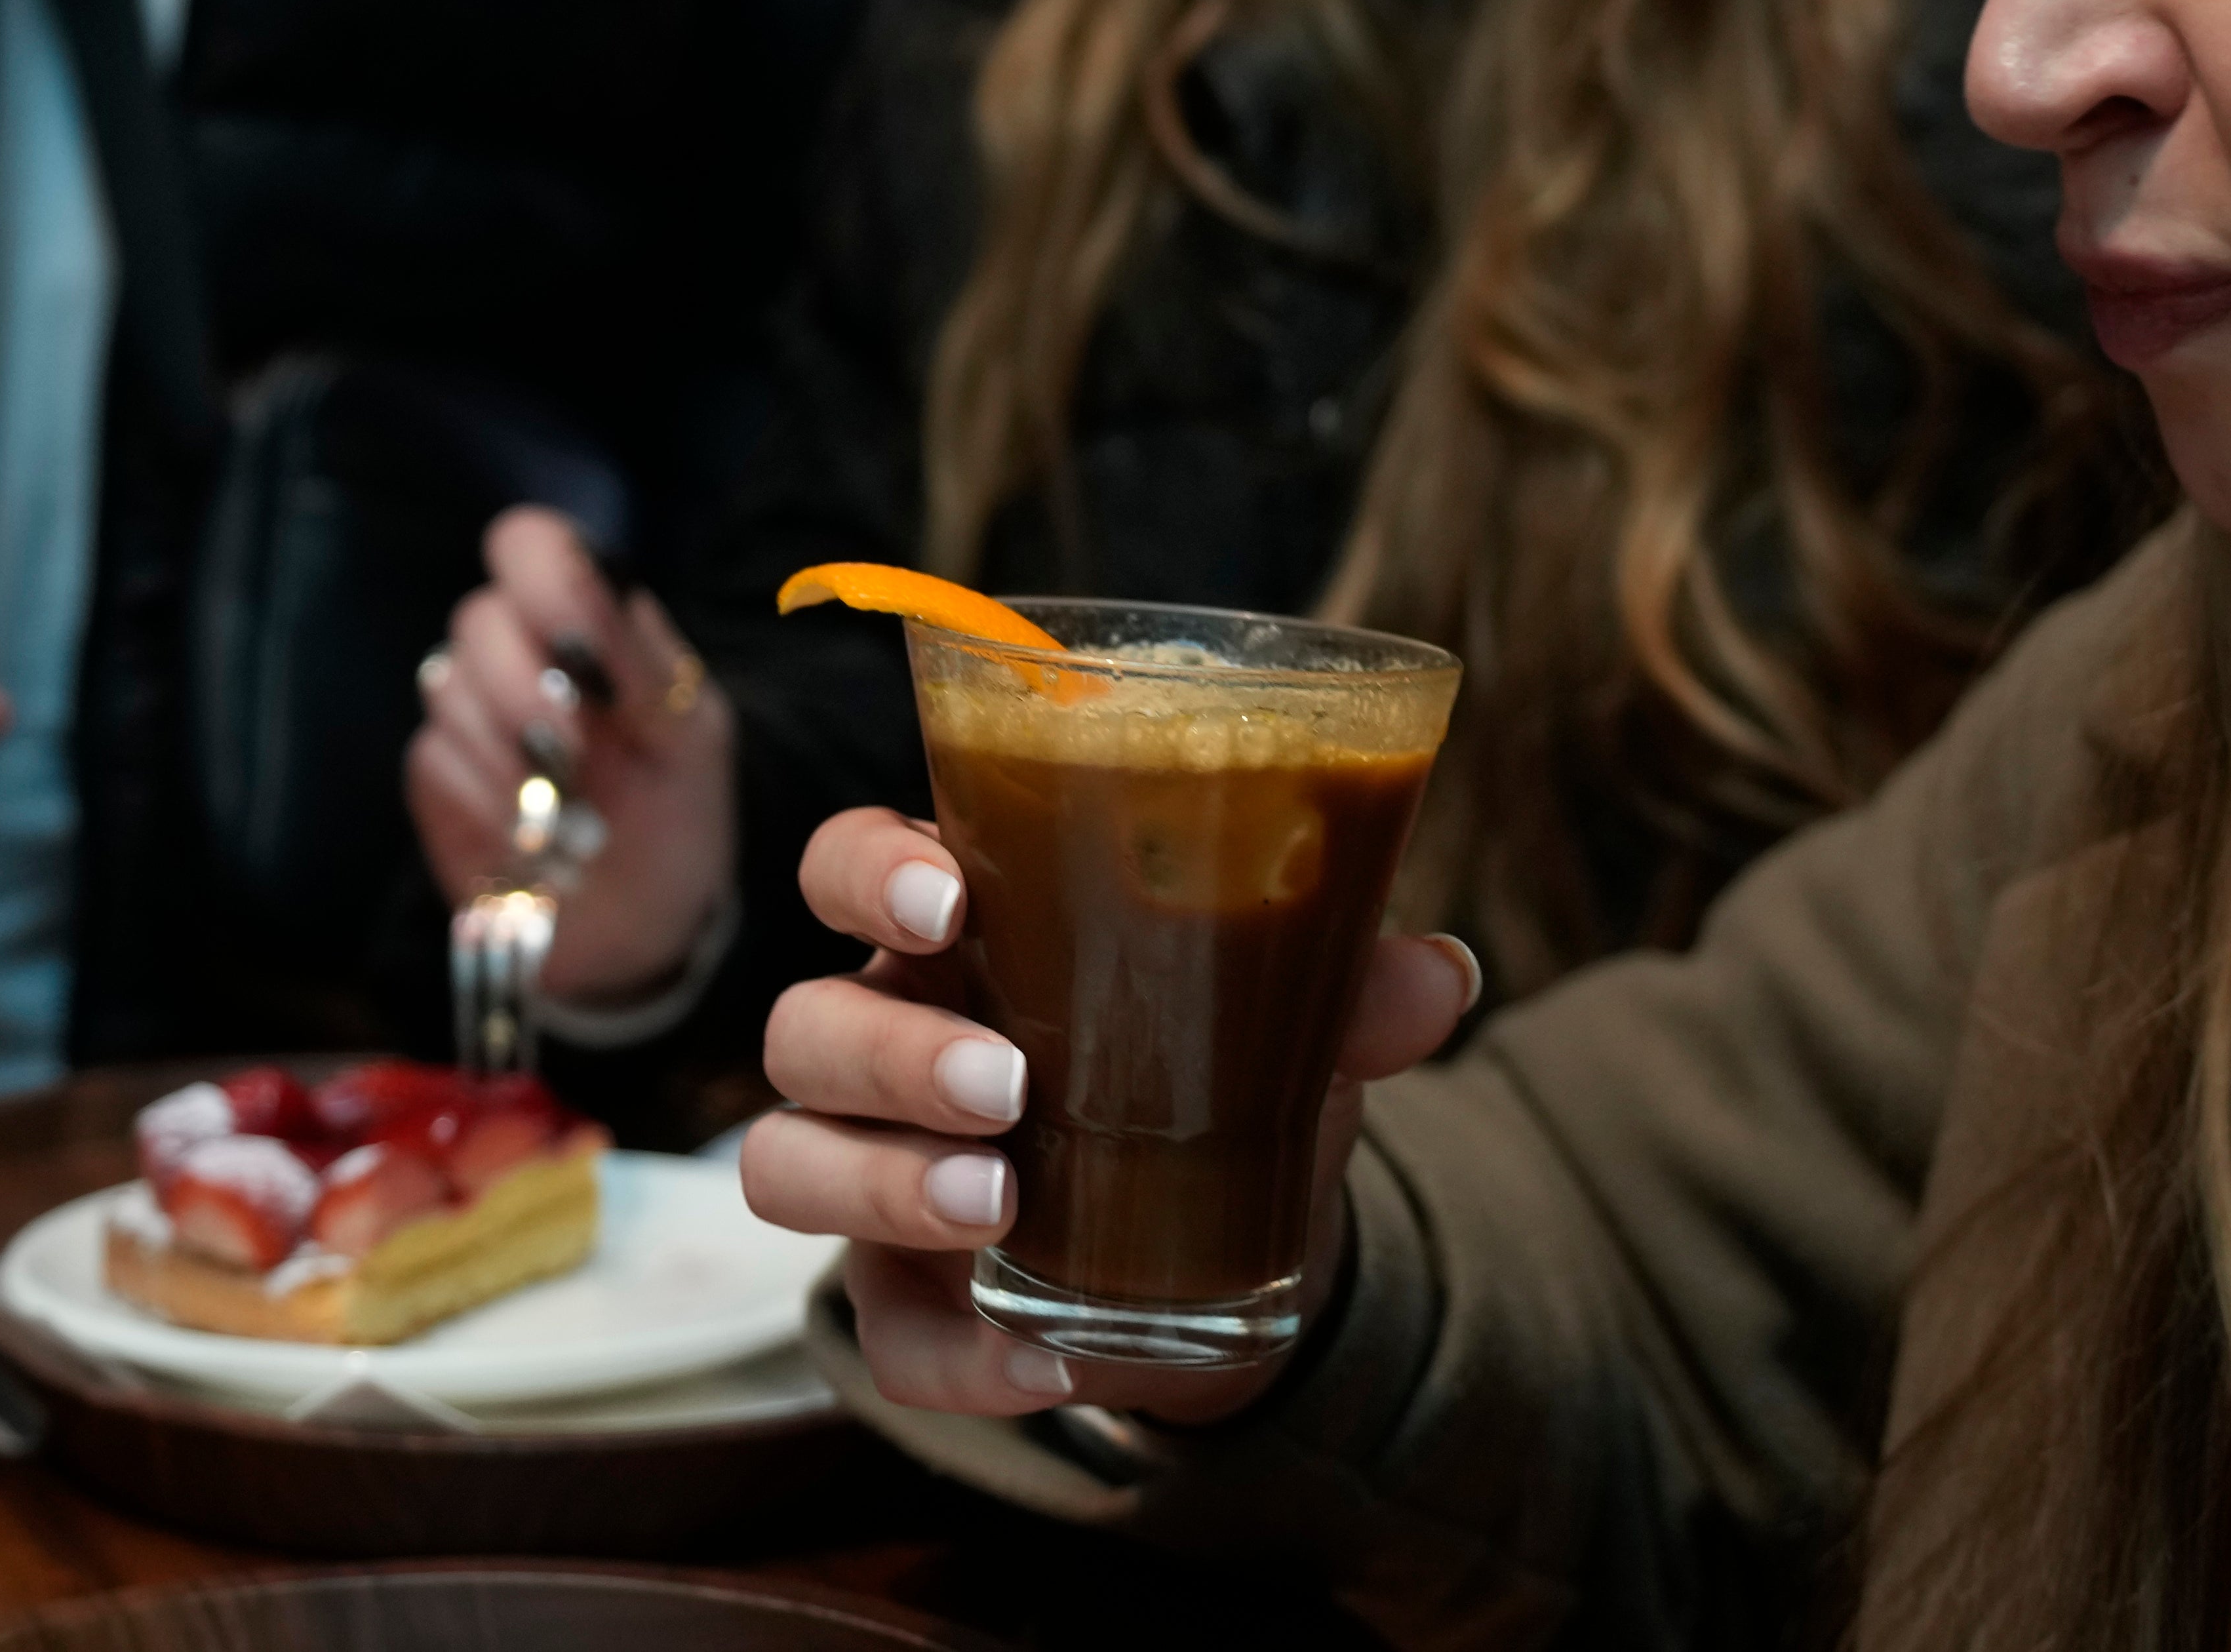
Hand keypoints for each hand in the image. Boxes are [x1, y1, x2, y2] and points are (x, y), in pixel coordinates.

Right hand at [405, 507, 733, 1004]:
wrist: (647, 922)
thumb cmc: (679, 811)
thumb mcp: (689, 737)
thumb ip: (638, 658)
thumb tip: (580, 585)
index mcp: (586, 618)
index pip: (530, 545)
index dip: (543, 584)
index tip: (578, 653)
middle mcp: (517, 649)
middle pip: (478, 619)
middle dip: (524, 692)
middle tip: (570, 757)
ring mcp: (469, 710)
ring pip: (446, 689)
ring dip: (512, 763)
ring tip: (573, 820)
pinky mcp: (437, 774)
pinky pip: (433, 761)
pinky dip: (489, 809)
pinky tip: (535, 845)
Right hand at [738, 802, 1479, 1425]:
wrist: (1230, 1241)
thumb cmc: (1214, 1073)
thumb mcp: (1279, 1024)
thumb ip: (1345, 990)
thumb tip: (1442, 973)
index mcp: (955, 938)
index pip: (846, 867)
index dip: (866, 873)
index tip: (944, 896)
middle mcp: (885, 1046)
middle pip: (805, 1029)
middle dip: (890, 1054)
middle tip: (1007, 1085)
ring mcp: (875, 1177)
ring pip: (788, 1167)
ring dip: (883, 1183)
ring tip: (1004, 1205)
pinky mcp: (903, 1302)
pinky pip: (885, 1338)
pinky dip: (957, 1357)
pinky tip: (1049, 1362)